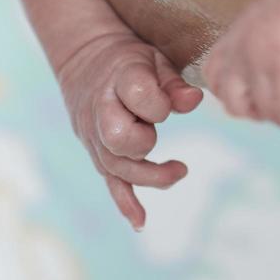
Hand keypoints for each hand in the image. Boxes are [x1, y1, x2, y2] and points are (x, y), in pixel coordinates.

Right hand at [55, 32, 203, 230]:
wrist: (84, 57)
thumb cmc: (128, 59)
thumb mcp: (153, 59)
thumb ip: (174, 83)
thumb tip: (195, 102)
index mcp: (118, 78)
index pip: (137, 94)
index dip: (159, 102)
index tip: (169, 100)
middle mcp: (101, 109)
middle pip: (119, 139)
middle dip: (145, 142)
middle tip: (158, 132)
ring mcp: (94, 134)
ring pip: (116, 166)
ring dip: (149, 176)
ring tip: (179, 171)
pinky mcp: (96, 151)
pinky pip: (110, 181)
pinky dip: (126, 203)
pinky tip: (141, 222)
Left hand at [201, 0, 279, 170]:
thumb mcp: (273, 32)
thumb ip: (263, 58)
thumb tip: (274, 89)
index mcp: (231, 44)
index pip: (223, 92)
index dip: (249, 101)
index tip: (278, 99)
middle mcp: (239, 52)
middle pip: (245, 108)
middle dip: (276, 115)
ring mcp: (262, 58)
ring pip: (272, 114)